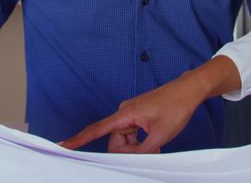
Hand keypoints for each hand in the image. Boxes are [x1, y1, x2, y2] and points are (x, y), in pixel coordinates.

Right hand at [62, 76, 202, 152]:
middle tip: (151, 151)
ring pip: (123, 141)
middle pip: (114, 142)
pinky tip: (154, 142)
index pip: (96, 129)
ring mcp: (130, 114)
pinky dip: (139, 143)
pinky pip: (130, 135)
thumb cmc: (176, 106)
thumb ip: (143, 150)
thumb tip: (129, 161)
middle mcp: (123, 113)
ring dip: (136, 149)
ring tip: (156, 145)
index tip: (62, 145)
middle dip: (129, 152)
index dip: (78, 139)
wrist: (188, 90)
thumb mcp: (161, 134)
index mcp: (125, 114)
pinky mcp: (136, 116)